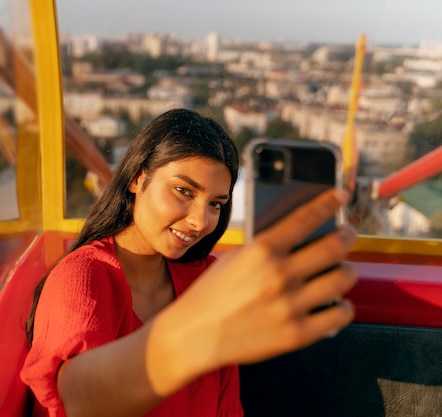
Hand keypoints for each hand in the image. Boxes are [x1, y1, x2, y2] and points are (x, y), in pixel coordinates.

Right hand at [148, 189, 357, 393]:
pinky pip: (339, 315)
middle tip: (347, 234)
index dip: (328, 203)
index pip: (305, 218)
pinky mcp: (297, 334)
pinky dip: (344, 307)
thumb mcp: (233, 260)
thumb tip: (301, 238)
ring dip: (348, 271)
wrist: (194, 335)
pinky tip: (338, 303)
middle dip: (347, 235)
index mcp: (261, 251)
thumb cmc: (210, 295)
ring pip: (342, 279)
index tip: (340, 196)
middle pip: (334, 247)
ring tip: (342, 270)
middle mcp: (279, 275)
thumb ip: (265, 249)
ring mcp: (290, 305)